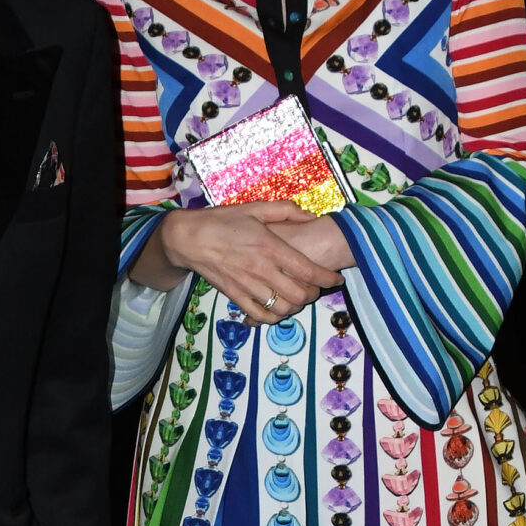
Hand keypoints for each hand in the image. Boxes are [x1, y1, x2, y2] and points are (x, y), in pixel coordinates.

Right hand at [151, 202, 345, 322]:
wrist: (189, 238)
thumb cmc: (223, 220)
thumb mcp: (256, 208)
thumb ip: (286, 211)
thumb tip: (312, 216)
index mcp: (270, 247)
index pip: (309, 270)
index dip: (328, 279)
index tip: (336, 280)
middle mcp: (262, 269)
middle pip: (299, 295)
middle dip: (314, 295)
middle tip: (316, 288)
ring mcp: (248, 286)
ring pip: (282, 308)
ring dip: (296, 307)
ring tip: (298, 298)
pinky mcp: (235, 296)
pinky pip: (260, 316)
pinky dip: (274, 317)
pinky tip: (278, 310)